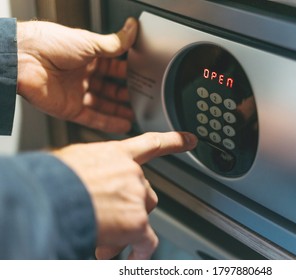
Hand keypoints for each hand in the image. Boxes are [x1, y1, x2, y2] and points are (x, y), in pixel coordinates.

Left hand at [17, 18, 137, 132]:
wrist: (22, 59)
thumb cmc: (48, 44)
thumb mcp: (89, 42)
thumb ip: (115, 43)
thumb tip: (132, 30)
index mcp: (86, 57)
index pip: (112, 67)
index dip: (127, 73)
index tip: (142, 77)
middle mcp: (81, 75)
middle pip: (109, 88)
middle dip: (125, 93)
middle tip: (142, 98)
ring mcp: (76, 93)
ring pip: (103, 105)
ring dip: (119, 111)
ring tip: (136, 115)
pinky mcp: (70, 109)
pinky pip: (93, 119)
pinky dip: (109, 123)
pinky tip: (123, 125)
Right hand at [53, 132, 197, 258]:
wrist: (49, 196)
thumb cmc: (53, 178)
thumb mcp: (73, 161)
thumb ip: (92, 169)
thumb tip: (85, 181)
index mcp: (116, 154)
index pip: (151, 144)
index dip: (174, 141)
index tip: (191, 139)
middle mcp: (132, 173)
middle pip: (145, 192)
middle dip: (130, 207)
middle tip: (110, 218)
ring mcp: (137, 197)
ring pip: (142, 216)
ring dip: (127, 228)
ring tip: (103, 236)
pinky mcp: (137, 222)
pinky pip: (147, 241)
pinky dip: (140, 250)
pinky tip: (132, 257)